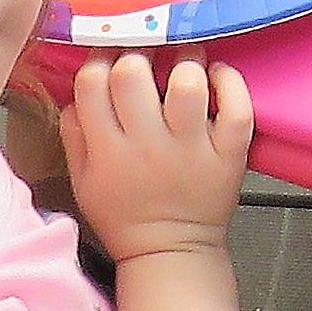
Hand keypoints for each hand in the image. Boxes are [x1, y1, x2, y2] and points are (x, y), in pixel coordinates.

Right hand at [63, 51, 252, 262]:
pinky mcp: (229, 153)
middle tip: (147, 61)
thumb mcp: (83, 181)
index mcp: (108, 151)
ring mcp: (193, 149)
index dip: (99, 61)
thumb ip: (75, 133)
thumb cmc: (124, 214)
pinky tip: (216, 77)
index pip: (92, 82)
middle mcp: (149, 145)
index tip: (111, 61)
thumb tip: (80, 89)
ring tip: (184, 66)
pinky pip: (236, 106)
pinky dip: (229, 81)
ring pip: (187, 83)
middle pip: (134, 74)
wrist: (171, 253)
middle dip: (136, 57)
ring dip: (184, 63)